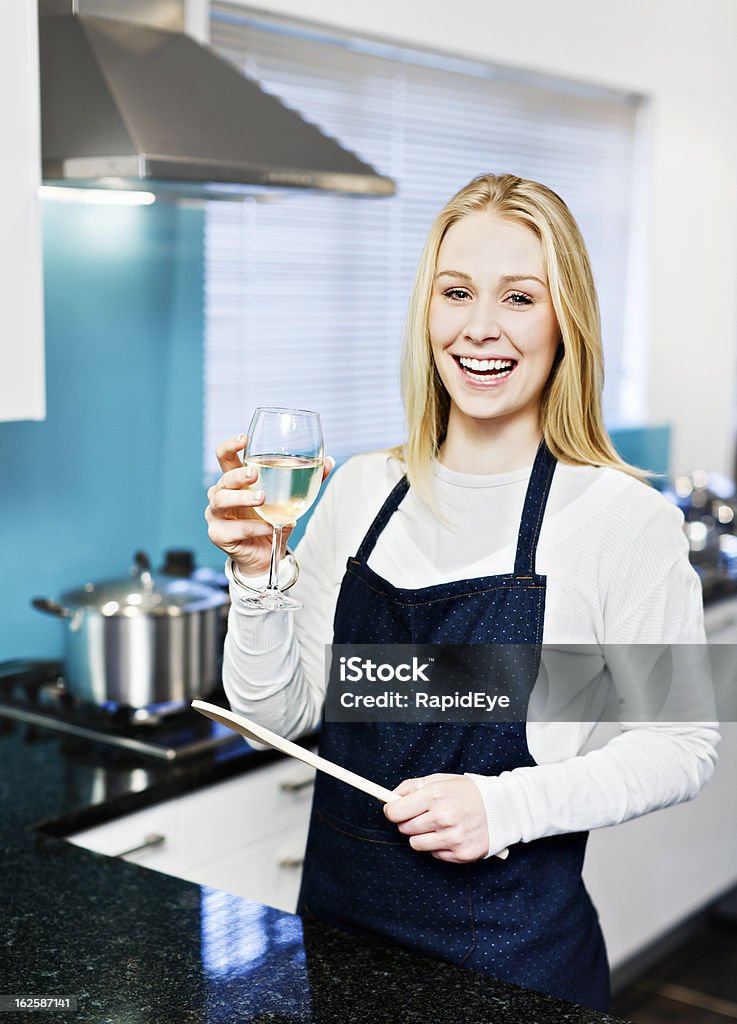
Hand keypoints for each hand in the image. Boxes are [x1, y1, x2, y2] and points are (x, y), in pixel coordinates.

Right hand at [205, 433, 333, 577]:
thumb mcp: (291, 498)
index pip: (225, 456)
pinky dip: (253, 527)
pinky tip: (268, 526)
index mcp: (236, 480)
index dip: (230, 445)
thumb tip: (329, 461)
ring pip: (222, 500)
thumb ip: (308, 479)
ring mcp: (216, 514)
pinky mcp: (218, 534)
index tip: (244, 439)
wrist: (267, 554)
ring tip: (262, 499)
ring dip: (242, 498)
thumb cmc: (274, 519)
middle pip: (223, 478)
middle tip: (254, 474)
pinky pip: (234, 529)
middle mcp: (221, 494)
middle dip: (238, 475)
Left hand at [383, 773, 489, 862]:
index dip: (391, 810)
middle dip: (408, 822)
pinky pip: (435, 855)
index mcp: (435, 795)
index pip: (396, 811)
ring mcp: (453, 837)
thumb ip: (411, 787)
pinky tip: (452, 834)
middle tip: (422, 815)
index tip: (393, 810)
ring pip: (416, 844)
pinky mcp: (461, 854)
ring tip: (438, 825)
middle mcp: (443, 817)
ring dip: (422, 836)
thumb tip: (388, 798)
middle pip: (404, 828)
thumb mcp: (440, 779)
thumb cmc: (468, 792)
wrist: (504, 807)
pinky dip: (439, 846)